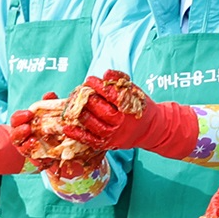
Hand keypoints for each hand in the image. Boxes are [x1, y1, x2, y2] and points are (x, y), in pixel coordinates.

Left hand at [61, 71, 199, 157]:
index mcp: (129, 108)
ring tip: (75, 105)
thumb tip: (106, 74)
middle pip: (101, 109)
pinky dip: (77, 134)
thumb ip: (121, 81)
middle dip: (88, 98)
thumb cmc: (139, 108)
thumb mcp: (135, 92)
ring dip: (81, 113)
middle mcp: (121, 122)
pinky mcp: (108, 144)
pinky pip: (90, 140)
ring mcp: (114, 134)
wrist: (150, 130)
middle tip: (80, 91)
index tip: (89, 80)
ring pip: (93, 124)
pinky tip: (67, 127)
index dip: (98, 86)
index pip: (111, 95)